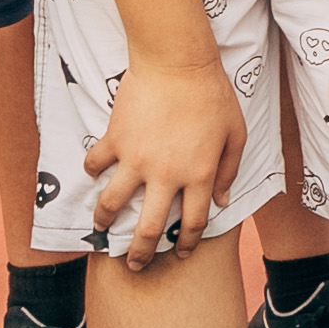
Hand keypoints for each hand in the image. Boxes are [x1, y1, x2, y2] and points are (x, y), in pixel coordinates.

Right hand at [86, 50, 247, 263]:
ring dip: (104, 220)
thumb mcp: (235, 134)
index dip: (187, 243)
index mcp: (199, 176)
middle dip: (141, 253)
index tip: (181, 253)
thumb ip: (229, 170)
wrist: (176, 62)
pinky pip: (96, 163)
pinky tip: (95, 174)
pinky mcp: (115, 140)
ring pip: (112, 203)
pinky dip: (93, 171)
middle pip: (149, 228)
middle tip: (135, 264)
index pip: (192, 223)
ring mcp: (136, 159)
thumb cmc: (212, 95)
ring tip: (101, 227)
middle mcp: (166, 175)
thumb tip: (222, 201)